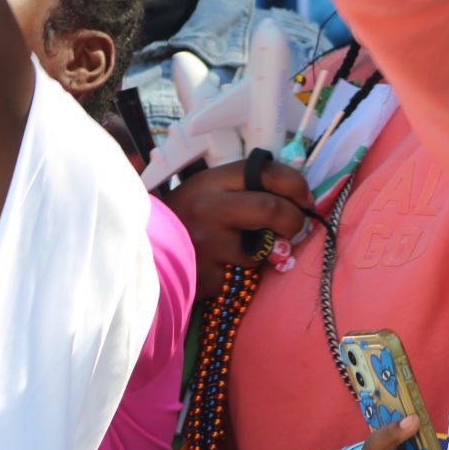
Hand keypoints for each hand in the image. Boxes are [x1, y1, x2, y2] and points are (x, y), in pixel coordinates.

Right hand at [160, 159, 313, 297]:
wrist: (144, 254)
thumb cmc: (184, 218)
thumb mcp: (205, 191)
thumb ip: (242, 188)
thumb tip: (294, 195)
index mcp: (211, 182)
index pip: (265, 172)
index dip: (295, 183)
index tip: (304, 197)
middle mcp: (209, 209)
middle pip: (271, 208)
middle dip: (294, 219)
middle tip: (295, 226)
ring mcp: (208, 245)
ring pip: (261, 249)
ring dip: (264, 253)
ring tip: (246, 250)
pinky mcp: (210, 278)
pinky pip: (244, 278)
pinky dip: (242, 276)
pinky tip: (224, 270)